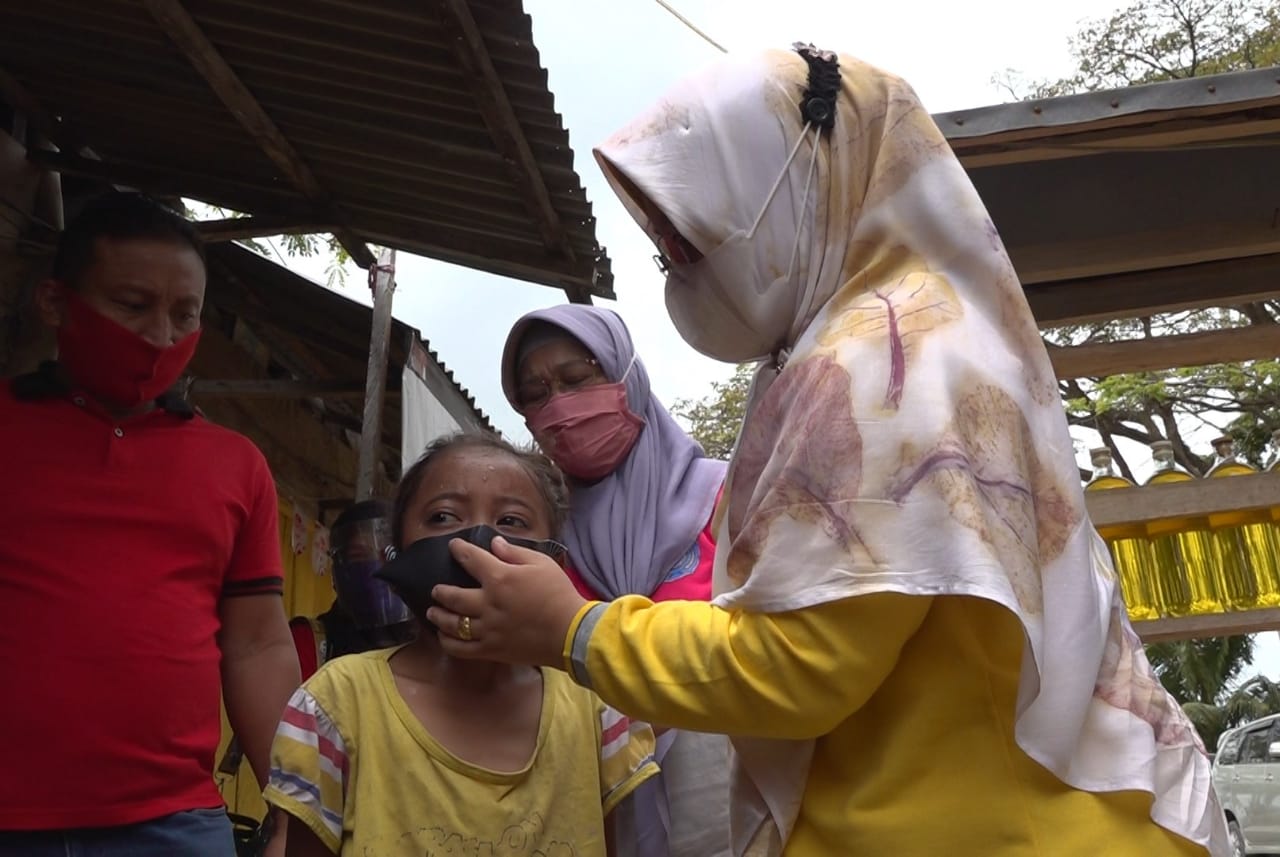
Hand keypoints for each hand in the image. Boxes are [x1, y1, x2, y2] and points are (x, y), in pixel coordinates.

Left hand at [428, 536, 588, 666]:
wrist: (570, 632)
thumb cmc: (559, 593)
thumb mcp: (541, 563)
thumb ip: (515, 552)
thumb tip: (494, 543)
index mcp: (500, 578)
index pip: (471, 559)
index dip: (459, 550)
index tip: (453, 546)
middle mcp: (487, 603)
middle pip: (453, 596)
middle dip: (440, 591)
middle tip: (436, 590)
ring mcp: (487, 629)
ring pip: (452, 624)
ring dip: (438, 616)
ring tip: (432, 612)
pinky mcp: (491, 649)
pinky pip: (461, 648)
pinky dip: (448, 642)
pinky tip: (444, 636)